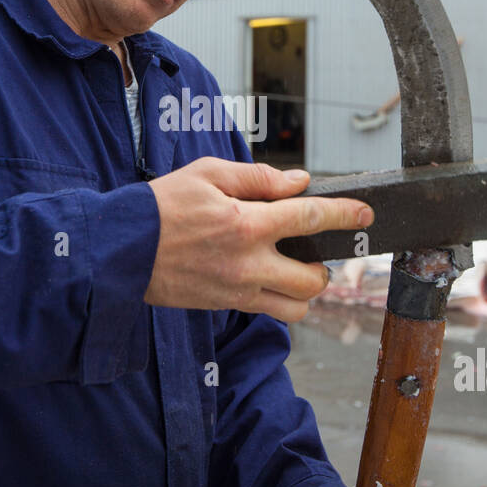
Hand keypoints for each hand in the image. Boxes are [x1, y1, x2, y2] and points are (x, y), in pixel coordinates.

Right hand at [144, 158, 372, 321]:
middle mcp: (248, 262)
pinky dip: (278, 299)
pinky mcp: (225, 305)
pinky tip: (266, 277)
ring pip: (296, 307)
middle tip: (316, 251)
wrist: (120, 249)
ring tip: (294, 270)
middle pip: (312, 279)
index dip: (345, 214)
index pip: (311, 218)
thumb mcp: (207, 174)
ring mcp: (237, 289)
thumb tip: (298, 182)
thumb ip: (258, 178)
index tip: (365, 214)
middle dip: (324, 266)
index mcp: (246, 223)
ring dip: (304, 291)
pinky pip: (268, 312)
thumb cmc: (161, 206)